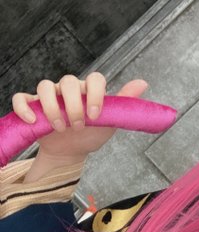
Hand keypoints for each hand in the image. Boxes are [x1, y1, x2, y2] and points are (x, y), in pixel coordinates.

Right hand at [11, 72, 148, 162]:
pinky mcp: (32, 106)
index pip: (94, 78)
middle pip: (67, 81)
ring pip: (45, 86)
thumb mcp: (110, 122)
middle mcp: (68, 89)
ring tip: (60, 128)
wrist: (72, 152)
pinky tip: (34, 121)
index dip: (96, 94)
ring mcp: (50, 96)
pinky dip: (25, 108)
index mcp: (89, 90)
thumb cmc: (91, 135)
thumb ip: (124, 103)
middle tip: (78, 126)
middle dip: (74, 106)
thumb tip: (143, 82)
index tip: (96, 116)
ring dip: (52, 107)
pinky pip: (21, 98)